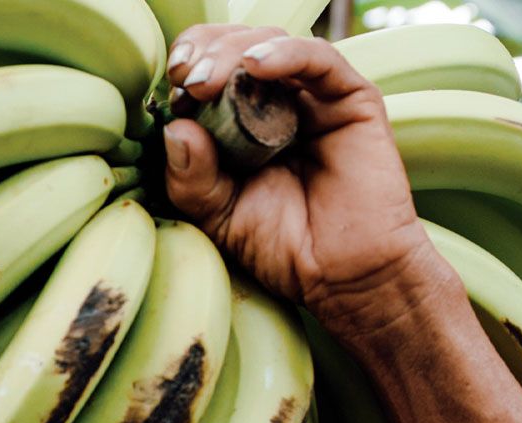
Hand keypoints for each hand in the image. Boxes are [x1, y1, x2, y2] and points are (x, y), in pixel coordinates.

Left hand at [163, 26, 454, 337]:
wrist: (342, 278)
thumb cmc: (280, 247)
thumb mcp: (216, 215)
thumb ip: (191, 177)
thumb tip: (174, 127)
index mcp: (239, 121)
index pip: (209, 69)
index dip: (188, 64)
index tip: (170, 82)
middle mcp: (277, 101)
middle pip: (236, 47)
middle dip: (206, 53)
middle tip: (186, 79)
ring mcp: (314, 97)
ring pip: (271, 44)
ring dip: (233, 52)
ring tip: (209, 81)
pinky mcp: (351, 100)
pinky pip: (319, 59)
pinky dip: (285, 53)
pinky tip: (256, 66)